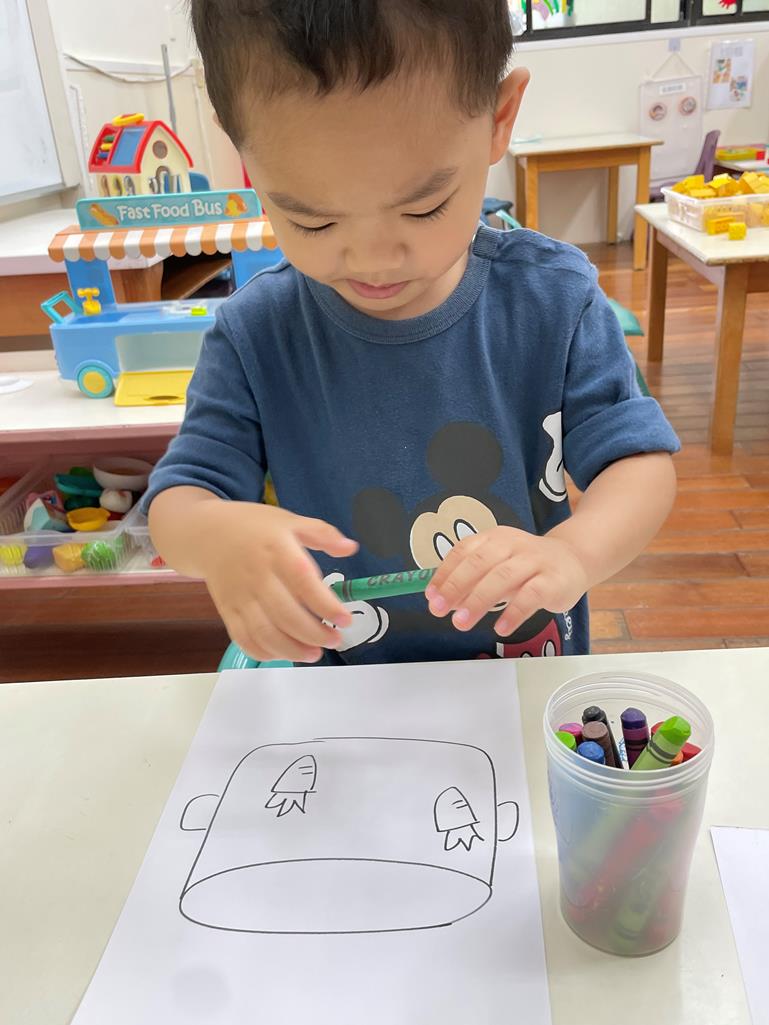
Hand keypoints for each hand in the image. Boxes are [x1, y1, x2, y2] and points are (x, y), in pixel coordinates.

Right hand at [197, 502, 358, 662]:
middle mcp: (257, 576)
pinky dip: (265, 652)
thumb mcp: (290, 520)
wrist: (207, 534)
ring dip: (292, 650)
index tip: (345, 620)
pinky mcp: (227, 611)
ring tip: (314, 653)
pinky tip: (284, 653)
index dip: (327, 606)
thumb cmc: (254, 527)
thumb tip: (350, 548)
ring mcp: (240, 596)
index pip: (304, 583)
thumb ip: (322, 534)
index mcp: (277, 550)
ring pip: (265, 633)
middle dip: (314, 634)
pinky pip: (244, 639)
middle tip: (334, 639)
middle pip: (286, 615)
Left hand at [424, 526, 588, 636]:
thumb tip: (441, 599)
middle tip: (439, 610)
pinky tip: (500, 628)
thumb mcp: (497, 566)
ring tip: (461, 622)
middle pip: (479, 562)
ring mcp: (534, 561)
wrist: (573, 559)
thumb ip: (472, 580)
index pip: (463, 551)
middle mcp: (512, 544)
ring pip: (502, 577)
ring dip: (478, 600)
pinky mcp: (553, 580)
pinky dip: (513, 612)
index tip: (431, 596)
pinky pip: (531, 595)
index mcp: (494, 538)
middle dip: (456, 586)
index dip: (445, 573)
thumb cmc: (527, 566)